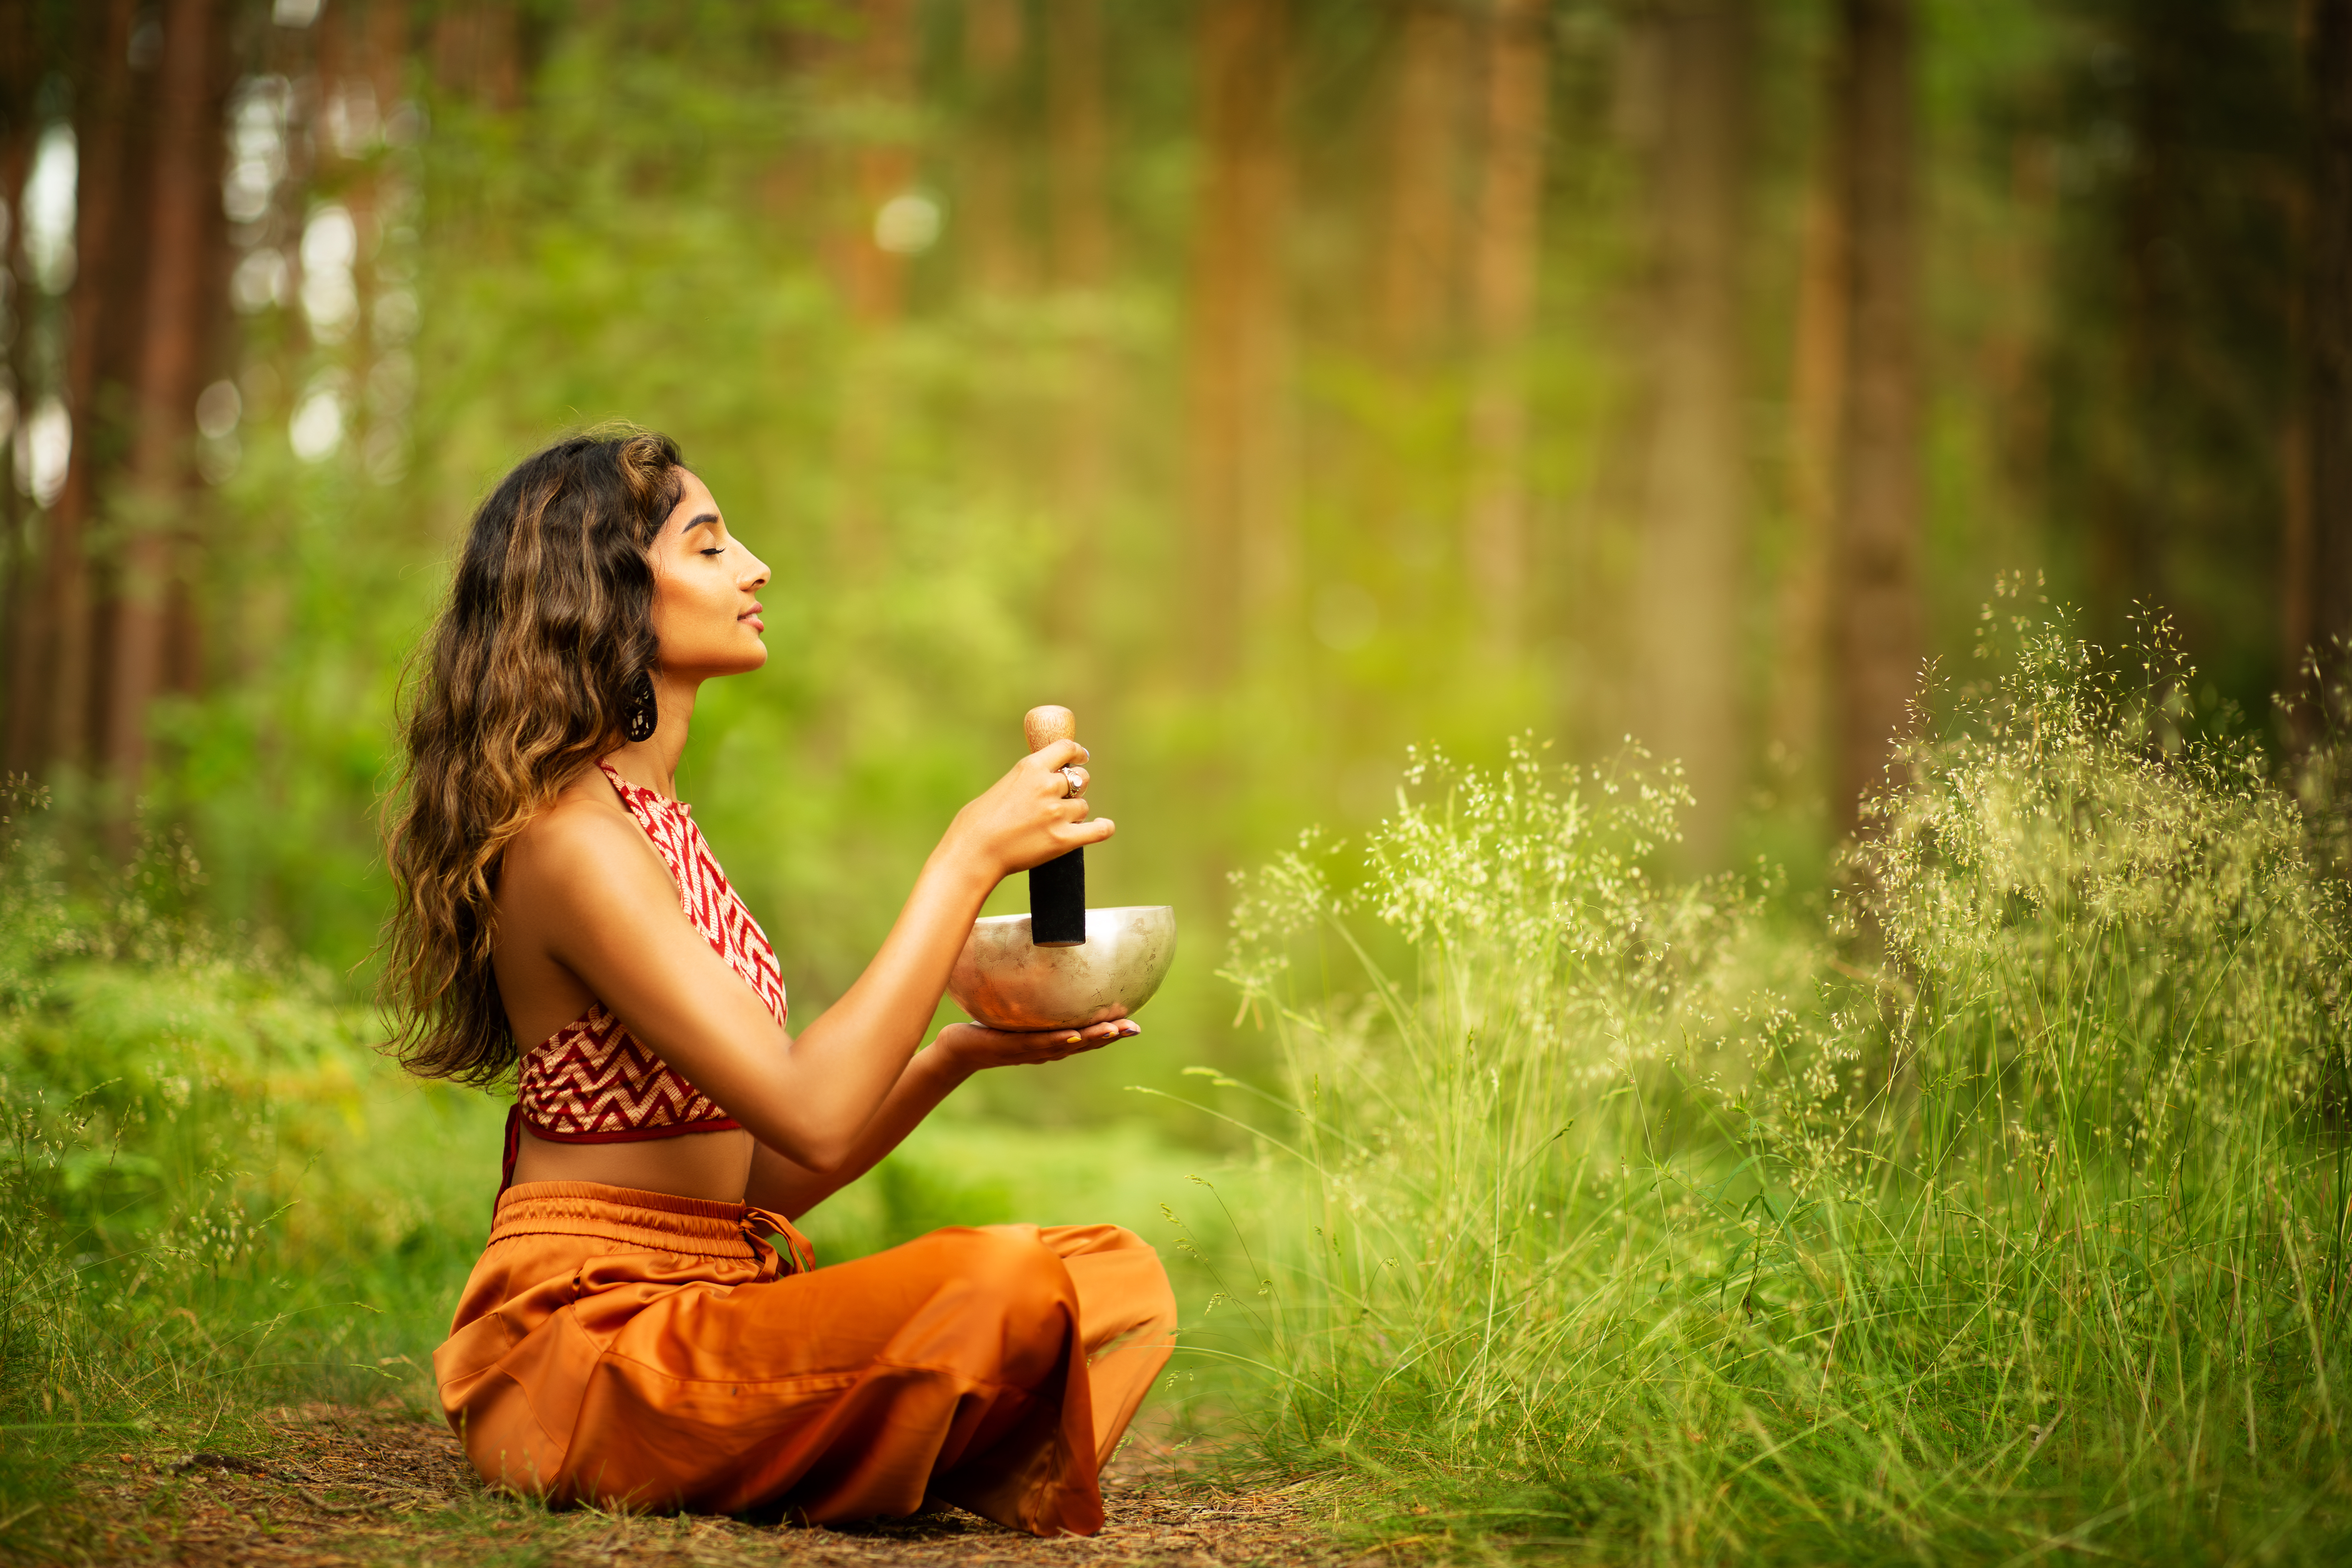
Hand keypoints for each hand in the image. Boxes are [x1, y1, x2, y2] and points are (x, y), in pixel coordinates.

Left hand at [933, 1017, 1141, 1072]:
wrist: (958, 1048)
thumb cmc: (990, 1026)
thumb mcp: (1019, 1011)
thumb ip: (1038, 999)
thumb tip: (1053, 965)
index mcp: (1051, 1041)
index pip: (1087, 1037)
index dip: (1111, 1032)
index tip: (1134, 1025)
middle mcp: (1045, 1050)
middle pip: (1084, 1045)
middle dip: (1109, 1037)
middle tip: (1133, 1028)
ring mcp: (1030, 1051)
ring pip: (1066, 1046)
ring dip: (1090, 1039)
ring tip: (1112, 1030)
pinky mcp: (1011, 1048)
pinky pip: (1037, 1044)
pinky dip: (1057, 1041)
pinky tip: (1072, 1036)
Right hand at [943, 740, 1115, 881]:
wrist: (973, 852)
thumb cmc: (977, 823)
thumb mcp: (1003, 787)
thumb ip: (1026, 782)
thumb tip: (1040, 786)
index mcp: (1030, 768)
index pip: (1066, 748)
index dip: (1077, 753)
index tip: (1080, 758)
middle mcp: (1047, 786)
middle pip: (1080, 779)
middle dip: (1075, 788)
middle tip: (1063, 800)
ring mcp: (1057, 812)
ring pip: (1082, 807)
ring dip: (1075, 813)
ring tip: (1056, 824)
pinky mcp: (1064, 838)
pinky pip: (1098, 830)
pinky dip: (1103, 828)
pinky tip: (1103, 826)